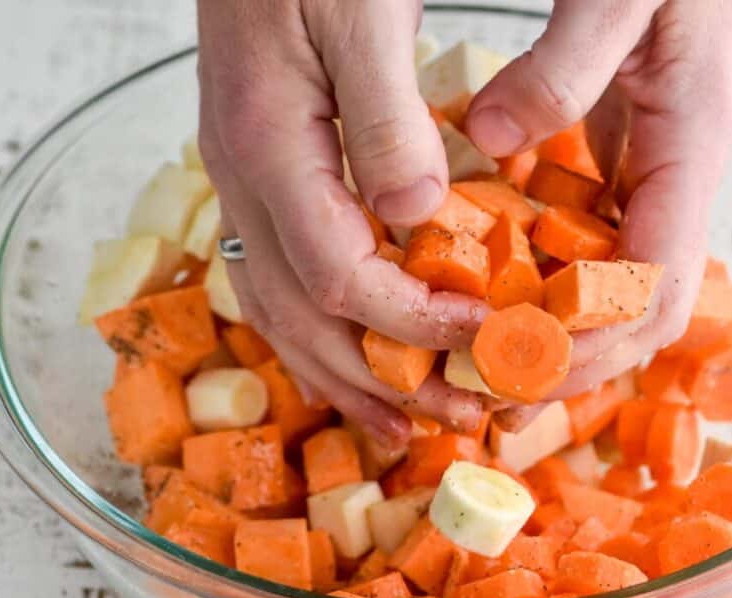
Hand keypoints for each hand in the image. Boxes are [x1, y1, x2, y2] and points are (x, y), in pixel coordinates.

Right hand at [196, 1, 487, 446]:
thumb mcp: (361, 14)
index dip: (414, 322)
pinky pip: (286, 280)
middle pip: (304, 317)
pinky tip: (363, 358)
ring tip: (404, 422)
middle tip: (452, 418)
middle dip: (382, 375)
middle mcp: (244, 182)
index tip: (487, 338)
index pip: (340, 276)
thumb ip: (387, 120)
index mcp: (267, 148)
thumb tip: (416, 217)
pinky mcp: (266, 180)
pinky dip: (329, 334)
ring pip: (285, 312)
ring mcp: (247, 186)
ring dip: (349, 374)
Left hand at [465, 0, 731, 427]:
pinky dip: (544, 287)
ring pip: (613, 290)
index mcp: (689, 150)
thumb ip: (566, 64)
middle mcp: (673, 180)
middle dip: (573, 361)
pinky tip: (493, 297)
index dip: (596, 341)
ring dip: (556, 339)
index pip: (656, 284)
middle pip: (640, 310)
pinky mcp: (617, 168)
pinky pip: (587, 249)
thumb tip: (491, 139)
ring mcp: (647, 179)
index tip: (522, 366)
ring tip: (484, 367)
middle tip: (492, 390)